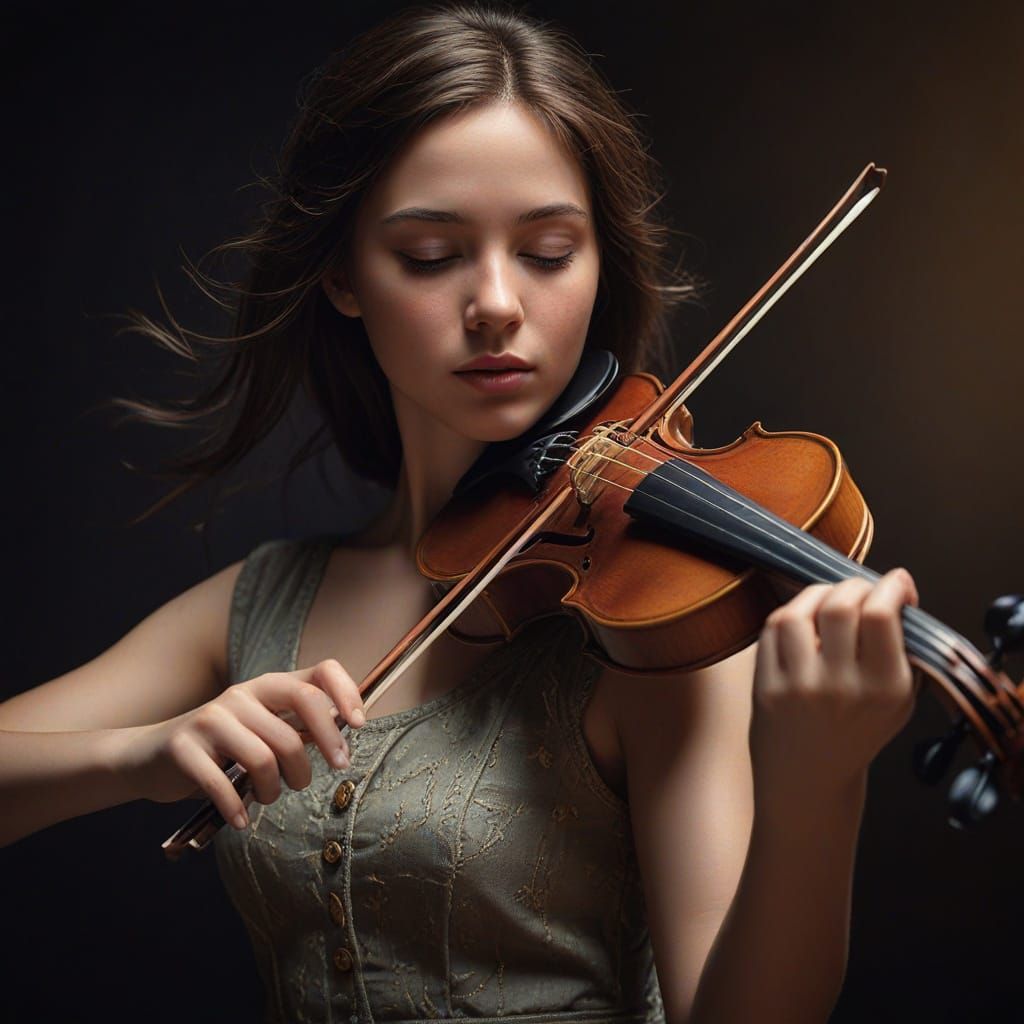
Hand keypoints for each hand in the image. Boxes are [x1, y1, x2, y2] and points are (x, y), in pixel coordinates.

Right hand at [112, 660, 365, 828]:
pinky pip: (223, 783)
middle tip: (319, 777)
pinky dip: (237, 807)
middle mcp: (243, 694)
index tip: (359, 725)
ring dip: (275, 788)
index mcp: (268, 687)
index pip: (320, 671)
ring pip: (267, 756)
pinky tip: (242, 819)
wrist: (147, 758)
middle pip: (302, 713)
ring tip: (268, 797)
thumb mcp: (261, 733)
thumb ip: (297, 730)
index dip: (346, 692)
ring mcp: (212, 717)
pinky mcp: (184, 745)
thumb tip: (345, 735)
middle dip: (324, 748)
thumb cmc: (220, 752)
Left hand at [750, 569, 918, 811]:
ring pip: (799, 612)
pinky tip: (802, 623)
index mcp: (886, 690)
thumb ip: (902, 650)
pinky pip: (772, 631)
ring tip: (827, 601)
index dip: (889, 587)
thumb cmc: (857, 731)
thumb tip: (894, 590)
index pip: (881, 616)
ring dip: (815, 594)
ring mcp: (800, 687)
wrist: (810, 780)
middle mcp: (842, 688)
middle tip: (859, 591)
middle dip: (853, 585)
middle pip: (841, 606)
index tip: (895, 582)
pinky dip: (788, 616)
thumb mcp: (899, 701)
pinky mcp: (766, 687)